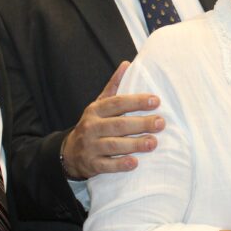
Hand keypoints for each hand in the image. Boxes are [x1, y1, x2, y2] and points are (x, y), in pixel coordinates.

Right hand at [60, 62, 164, 178]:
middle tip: (161, 123)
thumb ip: (113, 87)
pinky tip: (135, 163)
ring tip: (153, 142)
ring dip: (134, 144)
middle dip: (141, 124)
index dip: (137, 101)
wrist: (70, 152)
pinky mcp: (91, 164)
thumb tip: (127, 64)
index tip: (156, 101)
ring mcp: (90, 147)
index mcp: (95, 110)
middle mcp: (91, 127)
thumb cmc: (93, 125)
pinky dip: (120, 165)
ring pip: (113, 145)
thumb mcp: (99, 105)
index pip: (117, 103)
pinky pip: (106, 165)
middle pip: (118, 125)